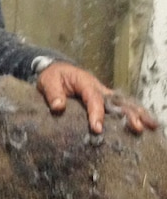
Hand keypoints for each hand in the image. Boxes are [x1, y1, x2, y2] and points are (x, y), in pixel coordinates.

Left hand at [36, 61, 158, 134]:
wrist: (56, 69)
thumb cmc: (52, 76)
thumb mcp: (47, 82)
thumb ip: (53, 94)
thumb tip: (59, 107)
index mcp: (84, 82)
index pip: (93, 98)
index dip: (96, 113)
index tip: (97, 128)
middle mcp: (98, 87)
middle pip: (116, 100)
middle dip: (128, 113)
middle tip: (138, 127)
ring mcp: (104, 93)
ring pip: (123, 102)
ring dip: (137, 113)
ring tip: (151, 126)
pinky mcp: (106, 99)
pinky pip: (121, 105)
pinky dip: (134, 113)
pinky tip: (145, 123)